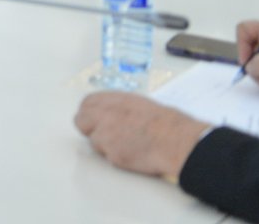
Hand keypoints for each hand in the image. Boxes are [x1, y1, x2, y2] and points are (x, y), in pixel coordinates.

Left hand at [74, 91, 207, 181]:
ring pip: (95, 142)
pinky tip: (134, 153)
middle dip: (90, 129)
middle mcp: (104, 114)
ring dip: (106, 145)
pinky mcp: (113, 154)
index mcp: (111, 99)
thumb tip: (106, 112)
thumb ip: (117, 107)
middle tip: (104, 135)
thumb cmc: (165, 122)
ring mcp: (106, 135)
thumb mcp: (138, 103)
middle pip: (80, 122)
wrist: (177, 140)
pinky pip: (109, 157)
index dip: (90, 113)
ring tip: (129, 144)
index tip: (96, 120)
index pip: (86, 104)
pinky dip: (118, 157)